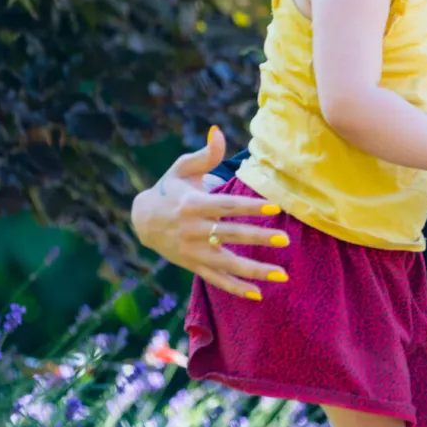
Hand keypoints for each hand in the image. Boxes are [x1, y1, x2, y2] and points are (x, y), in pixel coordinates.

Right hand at [131, 127, 286, 299]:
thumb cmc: (170, 189)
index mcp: (192, 204)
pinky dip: (235, 288)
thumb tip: (218, 131)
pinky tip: (258, 294)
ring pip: (227, 264)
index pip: (227, 206)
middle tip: (285, 239)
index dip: (251, 207)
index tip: (276, 208)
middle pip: (230, 235)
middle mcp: (193, 230)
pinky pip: (217, 279)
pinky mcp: (193, 265)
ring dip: (255, 271)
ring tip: (282, 275)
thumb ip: (204, 155)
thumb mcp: (182, 168)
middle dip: (258, 238)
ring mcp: (193, 251)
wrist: (142, 219)